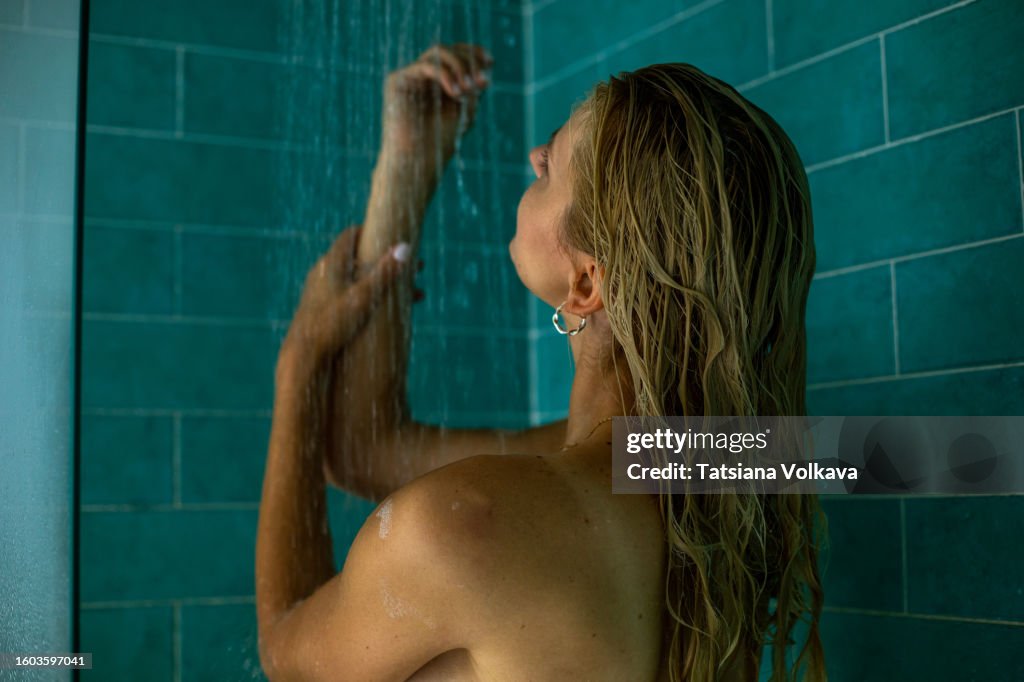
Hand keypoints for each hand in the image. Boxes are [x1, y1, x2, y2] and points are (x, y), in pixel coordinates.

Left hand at [279, 225, 415, 377]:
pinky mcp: (324, 311)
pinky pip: (353, 297)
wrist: (303, 356)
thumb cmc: (331, 324)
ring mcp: (323, 292)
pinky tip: (389, 313)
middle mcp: (324, 274)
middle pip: (361, 259)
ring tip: (414, 296)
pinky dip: (373, 298)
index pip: (351, 235)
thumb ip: (384, 273)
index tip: (396, 234)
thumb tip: (405, 247)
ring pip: (360, 281)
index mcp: (331, 264)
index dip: (374, 232)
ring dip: (386, 285)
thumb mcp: (362, 297)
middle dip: (390, 263)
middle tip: (416, 269)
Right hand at [381, 43, 493, 162]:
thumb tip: (486, 68)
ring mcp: (410, 76)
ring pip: (438, 52)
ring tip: (467, 89)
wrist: (417, 161)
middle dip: (469, 61)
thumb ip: (474, 88)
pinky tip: (456, 92)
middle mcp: (424, 76)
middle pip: (449, 50)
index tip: (491, 61)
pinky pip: (425, 65)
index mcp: (440, 81)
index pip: (458, 54)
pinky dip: (445, 75)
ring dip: (458, 66)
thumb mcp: (466, 111)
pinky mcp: (397, 80)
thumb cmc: (440, 141)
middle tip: (480, 82)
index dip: (475, 53)